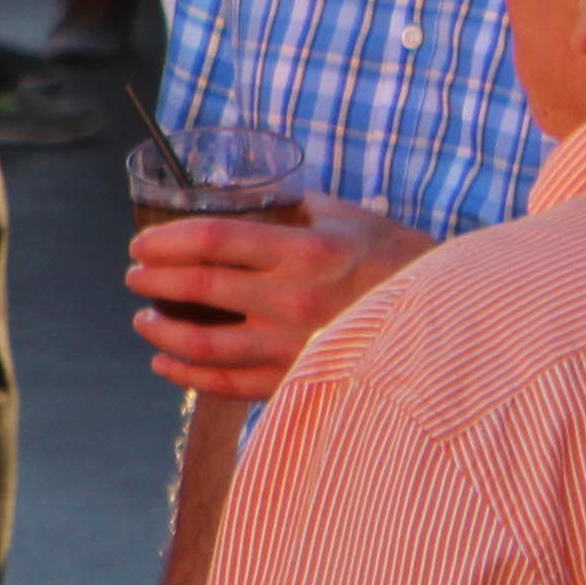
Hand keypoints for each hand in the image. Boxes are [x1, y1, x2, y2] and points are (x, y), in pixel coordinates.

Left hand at [129, 199, 427, 395]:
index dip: (164, 242)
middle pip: (199, 288)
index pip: (211, 241)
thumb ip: (294, 208)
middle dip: (154, 282)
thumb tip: (250, 200)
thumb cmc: (397, 260)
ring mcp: (294, 345)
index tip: (140, 246)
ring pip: (205, 343)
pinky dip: (190, 375)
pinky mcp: (300, 379)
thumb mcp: (348, 218)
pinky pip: (231, 384)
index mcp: (303, 252)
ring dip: (163, 331)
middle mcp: (293, 299)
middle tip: (135, 278)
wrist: (450, 316)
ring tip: (144, 321)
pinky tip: (167, 363)